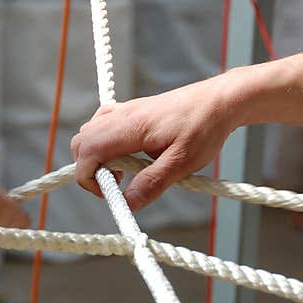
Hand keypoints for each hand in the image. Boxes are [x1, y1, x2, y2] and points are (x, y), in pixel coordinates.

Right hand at [71, 76, 239, 210]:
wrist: (221, 99)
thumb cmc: (205, 126)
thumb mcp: (182, 162)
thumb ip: (152, 183)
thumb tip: (128, 203)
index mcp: (129, 127)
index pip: (87, 152)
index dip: (89, 178)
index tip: (111, 194)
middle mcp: (121, 115)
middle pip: (81, 142)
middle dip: (89, 169)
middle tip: (116, 185)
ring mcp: (125, 110)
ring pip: (89, 133)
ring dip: (97, 156)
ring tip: (125, 172)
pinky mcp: (132, 110)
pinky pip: (103, 125)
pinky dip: (105, 144)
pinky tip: (129, 155)